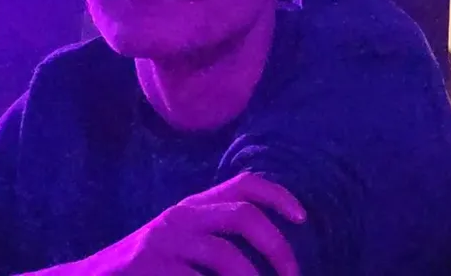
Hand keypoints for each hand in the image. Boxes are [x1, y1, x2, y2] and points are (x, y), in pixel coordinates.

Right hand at [75, 172, 305, 275]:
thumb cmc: (147, 265)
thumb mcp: (183, 239)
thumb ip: (218, 234)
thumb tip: (275, 247)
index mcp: (194, 205)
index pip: (244, 184)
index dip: (278, 195)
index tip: (302, 218)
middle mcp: (181, 216)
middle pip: (243, 216)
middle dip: (277, 246)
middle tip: (292, 274)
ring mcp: (164, 242)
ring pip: (225, 256)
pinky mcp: (150, 268)